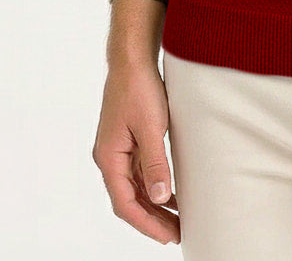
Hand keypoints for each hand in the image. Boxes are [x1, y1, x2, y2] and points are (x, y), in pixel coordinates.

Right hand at [92, 60, 180, 245]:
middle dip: (153, 219)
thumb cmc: (139, 88)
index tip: (167, 236)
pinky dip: (155, 185)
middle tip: (178, 233)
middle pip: (130, 199)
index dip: (146, 223)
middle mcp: (110, 158)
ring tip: (178, 219)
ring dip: (155, 204)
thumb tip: (160, 197)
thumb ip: (155, 164)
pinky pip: (140, 172)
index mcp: (109, 158)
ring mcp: (119, 149)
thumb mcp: (151, 127)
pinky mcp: (129, 140)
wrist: (133, 59)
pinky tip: (172, 192)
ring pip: (136, 187)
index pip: (125, 203)